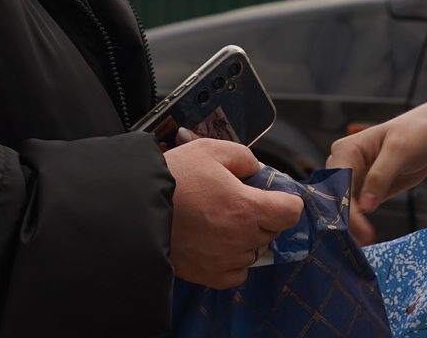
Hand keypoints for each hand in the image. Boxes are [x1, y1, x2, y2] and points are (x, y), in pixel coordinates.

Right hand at [166, 138, 303, 288]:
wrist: (135, 208)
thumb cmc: (173, 178)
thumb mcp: (211, 150)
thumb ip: (243, 157)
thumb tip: (256, 169)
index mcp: (247, 207)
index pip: (291, 211)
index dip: (285, 200)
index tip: (274, 195)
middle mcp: (241, 238)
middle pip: (272, 229)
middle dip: (262, 215)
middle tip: (237, 201)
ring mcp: (226, 260)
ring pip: (254, 250)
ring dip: (246, 237)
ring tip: (219, 220)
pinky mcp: (209, 276)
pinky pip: (236, 272)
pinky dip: (232, 259)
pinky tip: (216, 242)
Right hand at [325, 107, 426, 244]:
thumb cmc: (414, 135)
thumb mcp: (400, 151)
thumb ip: (381, 176)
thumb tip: (365, 206)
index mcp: (346, 149)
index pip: (338, 182)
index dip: (344, 206)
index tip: (356, 229)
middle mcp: (342, 165)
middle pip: (335, 198)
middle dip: (344, 220)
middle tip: (361, 241)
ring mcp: (350, 180)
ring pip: (342, 208)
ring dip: (350, 227)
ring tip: (364, 244)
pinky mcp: (361, 193)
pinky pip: (354, 212)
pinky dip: (357, 226)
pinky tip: (365, 240)